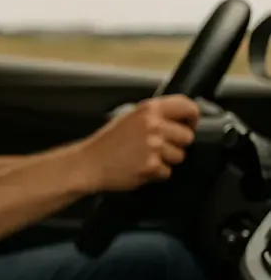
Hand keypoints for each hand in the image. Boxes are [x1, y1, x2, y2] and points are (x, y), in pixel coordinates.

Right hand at [79, 95, 199, 192]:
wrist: (88, 164)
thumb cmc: (106, 143)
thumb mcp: (129, 118)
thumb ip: (154, 116)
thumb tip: (180, 119)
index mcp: (149, 109)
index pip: (187, 106)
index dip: (192, 118)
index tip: (189, 124)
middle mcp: (153, 125)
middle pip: (187, 136)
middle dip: (176, 144)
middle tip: (158, 147)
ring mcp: (153, 146)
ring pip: (179, 156)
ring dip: (166, 160)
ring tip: (145, 157)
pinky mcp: (151, 165)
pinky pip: (167, 172)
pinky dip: (155, 173)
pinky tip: (139, 167)